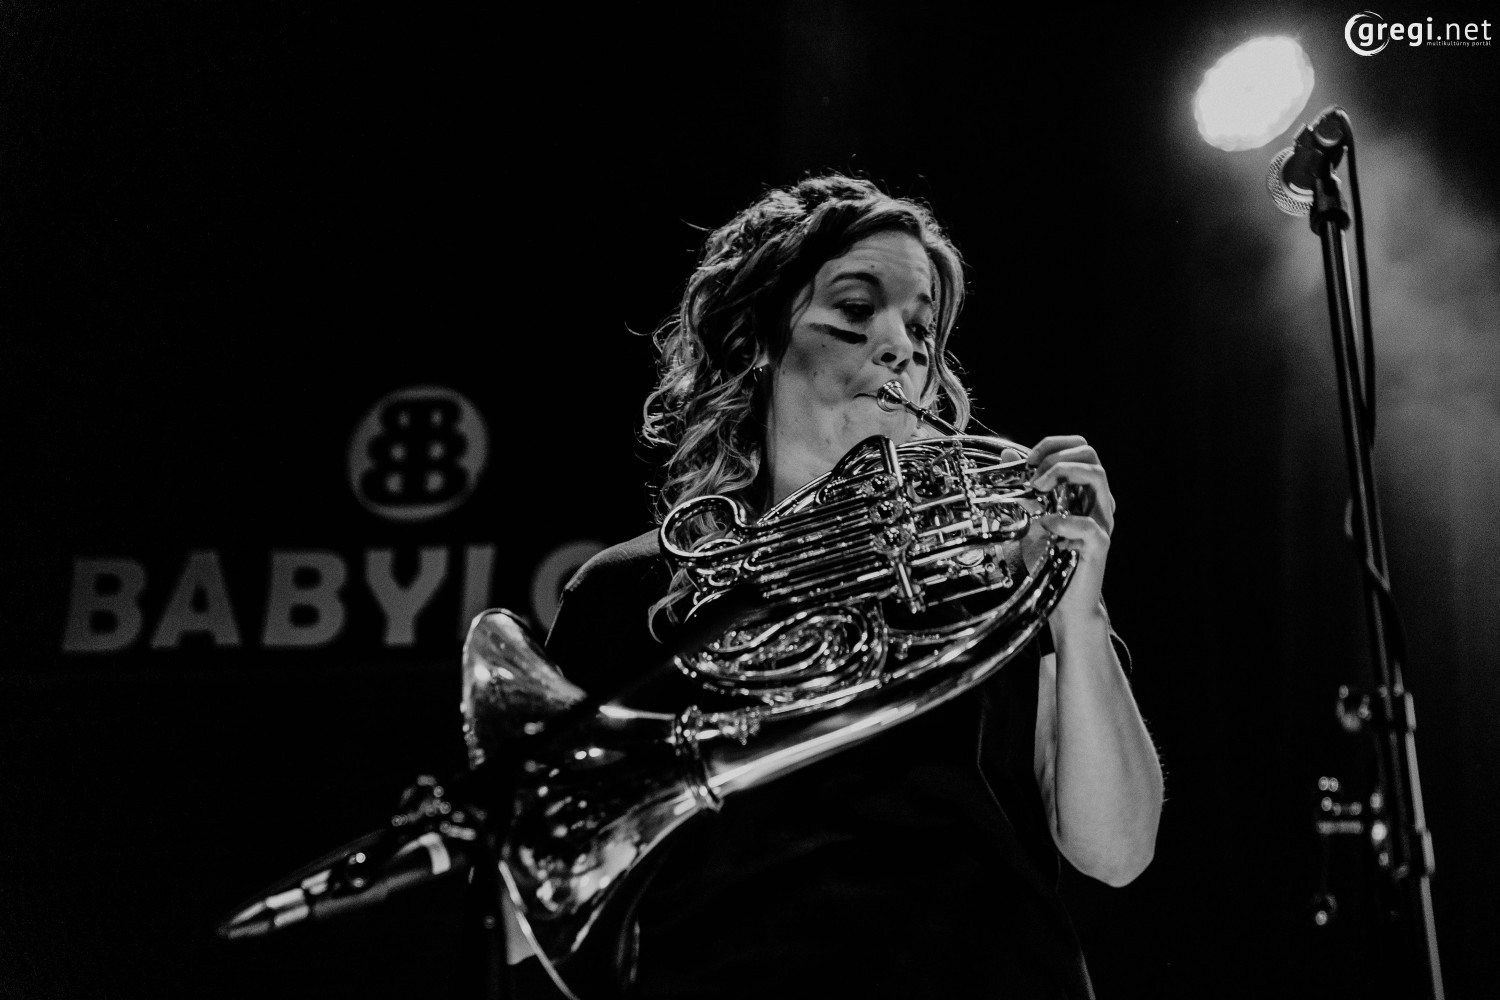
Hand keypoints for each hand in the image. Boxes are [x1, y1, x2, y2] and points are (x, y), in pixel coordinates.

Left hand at [1027, 435, 1114, 615]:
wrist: (1062, 601)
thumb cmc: (1049, 559)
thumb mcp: (1027, 516)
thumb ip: (1022, 487)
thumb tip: (1008, 455)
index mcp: (1083, 490)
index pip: (1080, 448)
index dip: (1053, 445)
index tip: (1028, 460)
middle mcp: (1097, 501)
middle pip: (1090, 455)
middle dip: (1057, 456)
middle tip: (1033, 477)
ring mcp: (1101, 521)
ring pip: (1098, 477)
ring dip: (1063, 474)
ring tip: (1039, 489)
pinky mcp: (1099, 545)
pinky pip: (1089, 525)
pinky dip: (1064, 520)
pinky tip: (1046, 525)